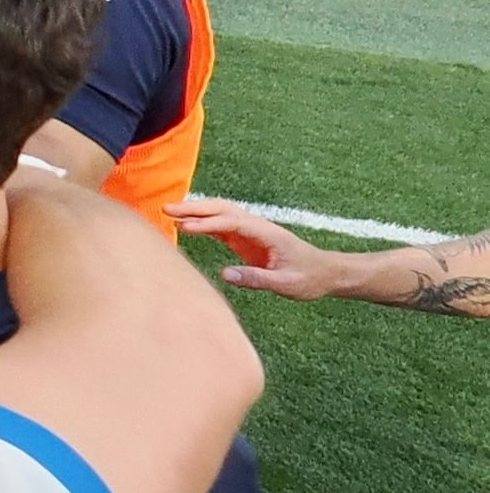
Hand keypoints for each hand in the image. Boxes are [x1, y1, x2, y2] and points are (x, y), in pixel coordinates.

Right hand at [173, 196, 359, 298]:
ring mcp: (252, 231)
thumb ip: (256, 279)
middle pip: (223, 209)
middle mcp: (258, 227)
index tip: (185, 227)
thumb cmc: (309, 278)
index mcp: (268, 234)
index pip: (233, 223)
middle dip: (195, 207)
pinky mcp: (247, 239)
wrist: (326, 272)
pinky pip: (221, 226)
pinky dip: (202, 222)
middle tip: (167, 209)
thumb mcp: (286, 284)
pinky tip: (185, 225)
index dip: (208, 224)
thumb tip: (225, 274)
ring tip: (169, 213)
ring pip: (221, 213)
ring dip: (196, 211)